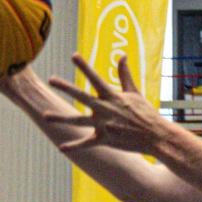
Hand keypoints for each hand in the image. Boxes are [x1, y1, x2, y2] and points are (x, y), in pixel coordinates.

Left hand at [45, 54, 162, 153]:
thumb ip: (124, 74)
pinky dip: (74, 146)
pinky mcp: (106, 140)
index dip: (84, 66)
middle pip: (82, 96)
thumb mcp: (135, 92)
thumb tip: (122, 55)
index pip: (96, 78)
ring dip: (61, 118)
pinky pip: (86, 144)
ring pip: (78, 121)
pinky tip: (61, 147)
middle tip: (51, 79)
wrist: (155, 136)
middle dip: (66, 87)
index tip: (73, 55)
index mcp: (113, 96)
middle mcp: (106, 109)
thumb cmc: (146, 113)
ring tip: (45, 116)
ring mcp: (105, 125)